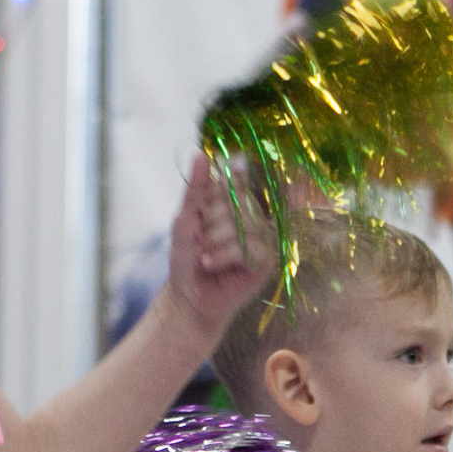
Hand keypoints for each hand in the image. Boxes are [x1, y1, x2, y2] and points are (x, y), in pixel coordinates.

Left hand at [164, 157, 271, 337]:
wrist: (188, 296)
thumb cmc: (187, 260)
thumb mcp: (185, 220)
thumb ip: (195, 190)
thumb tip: (201, 155)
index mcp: (235, 203)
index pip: (234, 181)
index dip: (217, 194)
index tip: (202, 212)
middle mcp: (254, 217)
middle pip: (237, 202)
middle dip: (210, 223)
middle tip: (201, 242)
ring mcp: (263, 238)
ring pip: (242, 224)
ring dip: (214, 242)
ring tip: (205, 255)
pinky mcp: (267, 260)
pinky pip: (246, 246)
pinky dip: (222, 255)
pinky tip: (211, 264)